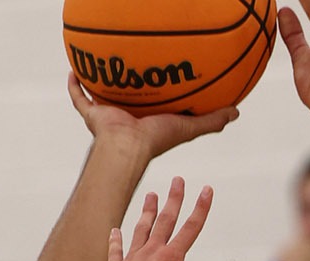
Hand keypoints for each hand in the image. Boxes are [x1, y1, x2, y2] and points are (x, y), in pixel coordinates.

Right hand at [67, 74, 237, 159]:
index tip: (164, 82)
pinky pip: (80, 99)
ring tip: (101, 65)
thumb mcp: (189, 127)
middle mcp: (127, 119)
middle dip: (128, 88)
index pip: (155, 107)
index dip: (158, 96)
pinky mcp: (92, 116)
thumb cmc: (156, 141)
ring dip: (100, 84)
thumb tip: (235, 112)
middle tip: (131, 70)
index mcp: (148, 122)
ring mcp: (108, 117)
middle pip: (127, 100)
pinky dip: (75, 87)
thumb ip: (212, 121)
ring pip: (101, 98)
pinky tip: (74, 70)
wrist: (126, 146)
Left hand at [101, 178, 254, 260]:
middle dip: (173, 199)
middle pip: (165, 221)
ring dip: (147, 212)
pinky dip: (115, 241)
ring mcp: (132, 260)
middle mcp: (151, 253)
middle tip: (177, 180)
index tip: (207, 189)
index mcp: (171, 258)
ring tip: (151, 195)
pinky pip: (116, 252)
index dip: (201, 208)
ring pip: (140, 230)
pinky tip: (114, 231)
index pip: (191, 228)